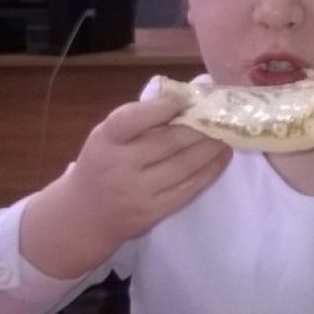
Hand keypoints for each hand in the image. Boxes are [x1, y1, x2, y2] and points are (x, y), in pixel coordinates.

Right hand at [21, 93, 230, 277]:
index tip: (187, 99)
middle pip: (168, 142)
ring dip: (211, 148)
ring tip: (227, 134)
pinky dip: (209, 171)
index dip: (162, 107)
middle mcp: (119, 166)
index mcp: (105, 140)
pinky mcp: (153, 213)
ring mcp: (137, 192)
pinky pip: (188, 189)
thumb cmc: (102, 164)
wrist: (86, 215)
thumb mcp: (107, 137)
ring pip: (183, 166)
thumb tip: (184, 98)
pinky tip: (221, 157)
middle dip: (199, 127)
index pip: (132, 119)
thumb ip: (137, 120)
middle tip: (221, 116)